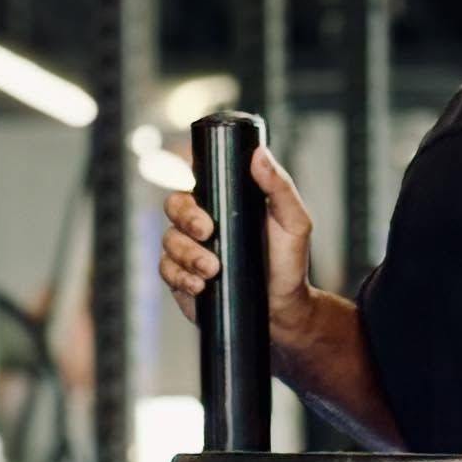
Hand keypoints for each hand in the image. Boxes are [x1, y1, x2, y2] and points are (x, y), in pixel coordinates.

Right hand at [158, 144, 314, 336]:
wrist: (284, 308)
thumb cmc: (288, 262)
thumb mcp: (293, 222)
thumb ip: (279, 187)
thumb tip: (259, 154)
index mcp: (221, 203)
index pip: (194, 182)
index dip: (188, 184)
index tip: (203, 204)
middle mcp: (199, 224)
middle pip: (173, 207)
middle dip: (186, 219)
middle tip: (207, 232)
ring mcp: (189, 251)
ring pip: (169, 241)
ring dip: (187, 254)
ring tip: (213, 269)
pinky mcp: (183, 279)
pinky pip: (167, 271)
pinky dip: (181, 277)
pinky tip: (200, 285)